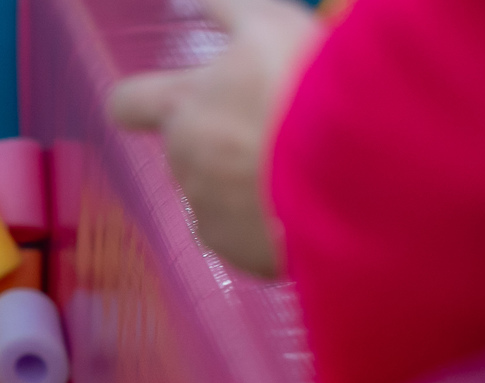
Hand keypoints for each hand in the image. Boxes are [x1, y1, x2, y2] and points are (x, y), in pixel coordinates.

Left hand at [107, 0, 319, 277]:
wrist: (357, 174)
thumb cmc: (308, 88)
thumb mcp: (267, 25)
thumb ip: (226, 9)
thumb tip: (198, 2)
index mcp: (183, 110)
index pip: (127, 104)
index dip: (140, 101)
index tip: (156, 101)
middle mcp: (185, 167)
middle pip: (190, 152)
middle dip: (223, 142)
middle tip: (277, 128)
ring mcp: (212, 216)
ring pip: (225, 194)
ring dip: (254, 182)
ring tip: (310, 165)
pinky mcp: (243, 254)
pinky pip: (253, 234)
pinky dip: (276, 221)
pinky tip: (315, 202)